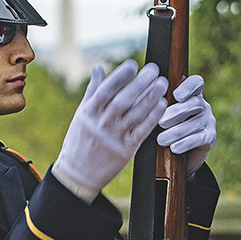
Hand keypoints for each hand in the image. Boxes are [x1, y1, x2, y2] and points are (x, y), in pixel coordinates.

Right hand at [52, 59, 168, 201]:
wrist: (78, 175)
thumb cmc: (80, 141)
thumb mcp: (81, 115)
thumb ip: (92, 91)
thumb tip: (98, 67)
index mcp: (88, 113)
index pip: (105, 91)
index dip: (120, 76)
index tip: (133, 64)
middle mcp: (101, 125)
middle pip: (122, 101)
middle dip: (140, 84)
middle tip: (154, 69)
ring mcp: (114, 139)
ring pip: (135, 115)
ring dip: (151, 98)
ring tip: (162, 84)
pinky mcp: (125, 151)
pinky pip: (142, 132)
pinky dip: (153, 117)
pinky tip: (162, 104)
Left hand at [157, 74, 215, 174]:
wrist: (176, 157)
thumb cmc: (165, 129)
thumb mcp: (160, 115)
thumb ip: (157, 105)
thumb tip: (147, 96)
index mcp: (191, 94)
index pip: (196, 82)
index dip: (188, 87)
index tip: (176, 96)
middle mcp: (203, 105)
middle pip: (193, 103)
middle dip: (176, 113)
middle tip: (161, 122)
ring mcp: (209, 120)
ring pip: (195, 123)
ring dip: (176, 132)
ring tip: (161, 140)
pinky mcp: (211, 137)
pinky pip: (199, 138)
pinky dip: (185, 143)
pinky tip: (174, 148)